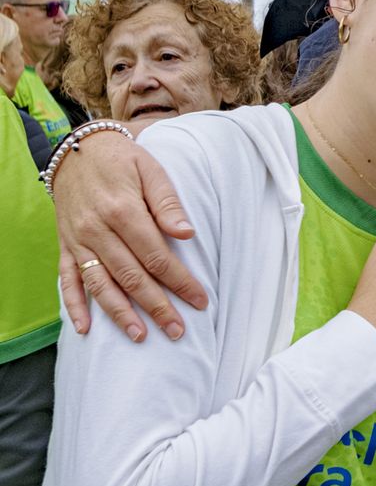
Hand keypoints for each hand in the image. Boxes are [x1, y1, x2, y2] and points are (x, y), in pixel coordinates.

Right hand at [56, 130, 204, 341]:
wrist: (77, 150)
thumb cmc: (123, 160)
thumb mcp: (151, 170)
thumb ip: (168, 203)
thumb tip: (187, 234)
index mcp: (123, 211)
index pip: (157, 256)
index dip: (180, 281)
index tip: (200, 300)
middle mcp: (97, 230)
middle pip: (131, 276)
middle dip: (157, 306)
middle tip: (178, 331)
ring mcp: (78, 240)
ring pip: (100, 284)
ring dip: (120, 313)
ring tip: (141, 336)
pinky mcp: (65, 245)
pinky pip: (67, 279)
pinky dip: (74, 305)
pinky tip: (85, 328)